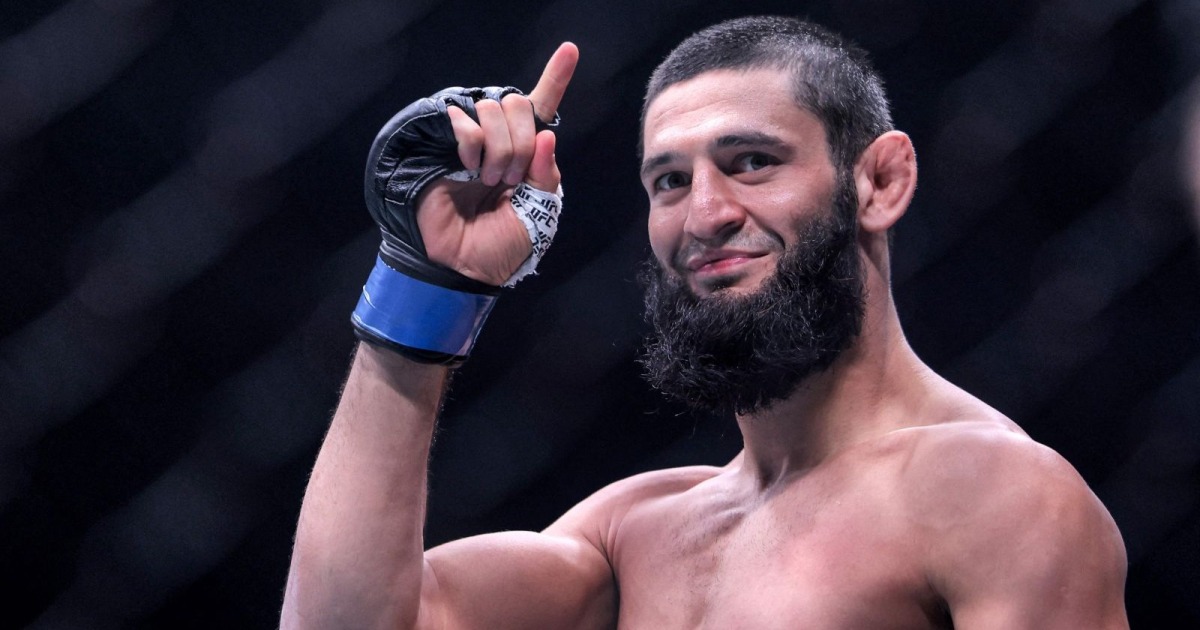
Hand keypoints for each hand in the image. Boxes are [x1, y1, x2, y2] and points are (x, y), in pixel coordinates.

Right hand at [416, 42, 577, 285]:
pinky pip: (465, 121)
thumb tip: (545, 137)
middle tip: (510, 179)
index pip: (542, 109)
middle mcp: (500, 140)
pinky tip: (469, 169)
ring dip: (499, 149)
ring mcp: (472, 141)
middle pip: (518, 104)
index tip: (570, 50)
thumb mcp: (539, 214)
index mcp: (528, 154)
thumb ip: (546, 176)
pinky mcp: (444, 143)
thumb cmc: (503, 244)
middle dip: (522, 143)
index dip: (556, 78)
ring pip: (494, 109)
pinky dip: (473, 145)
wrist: (466, 265)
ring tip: (489, 180)